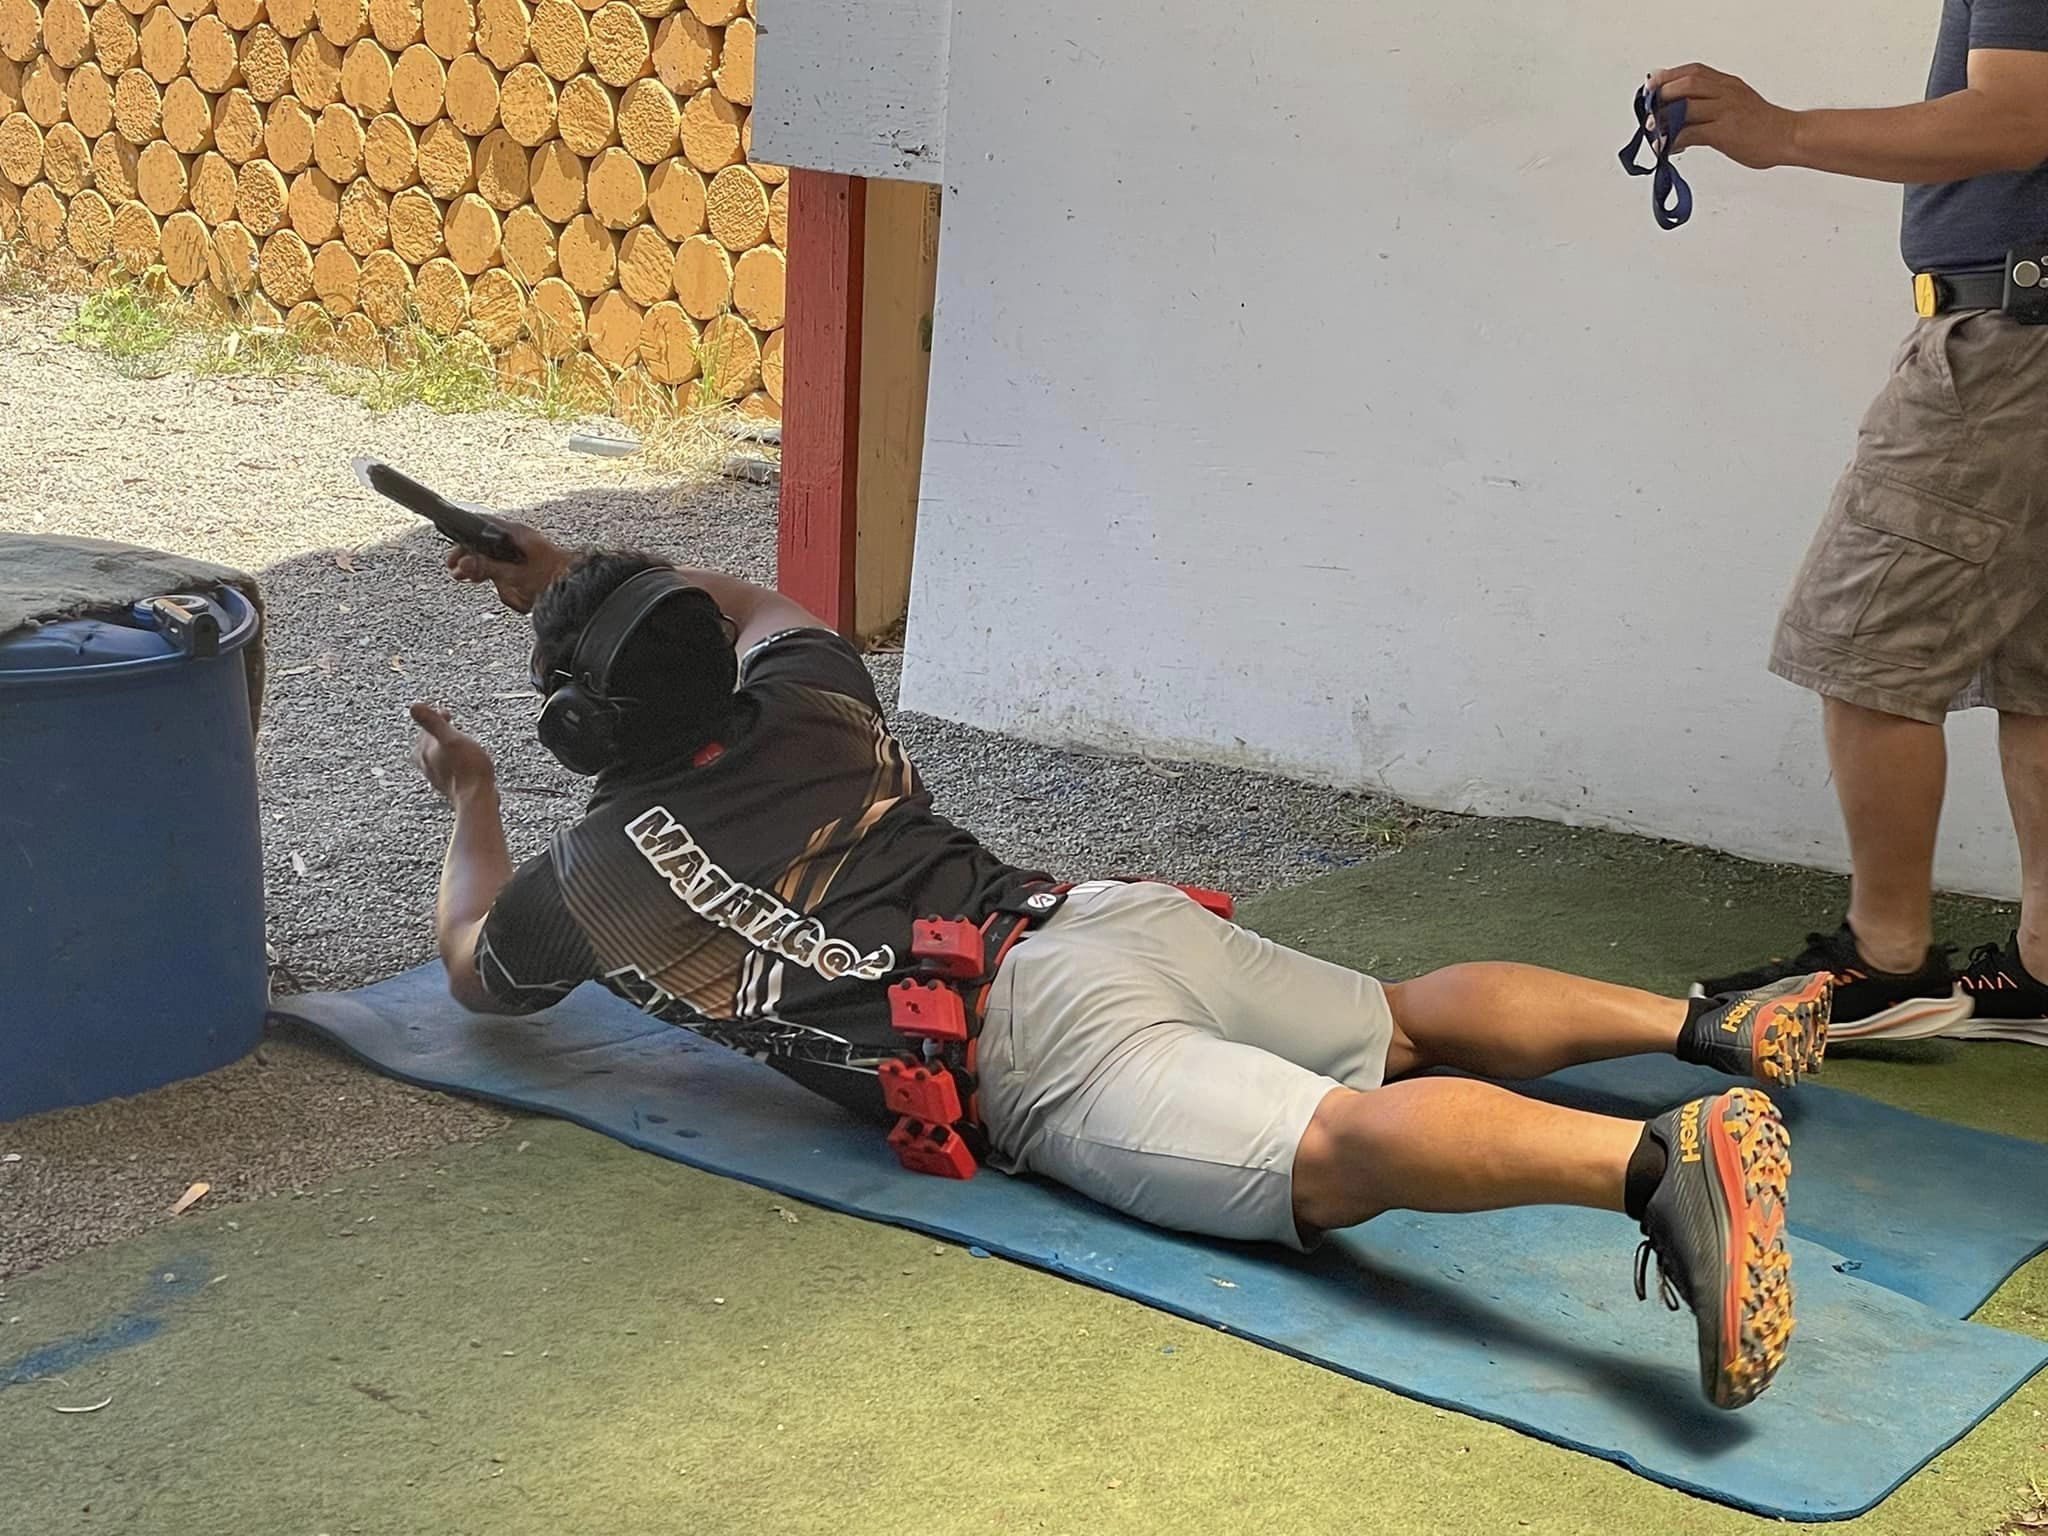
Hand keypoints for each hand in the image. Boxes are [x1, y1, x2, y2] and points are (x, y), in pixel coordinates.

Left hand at [410, 703, 496, 801]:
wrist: (477, 798)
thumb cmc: (466, 769)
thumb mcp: (451, 739)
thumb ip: (433, 723)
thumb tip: (413, 706)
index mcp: (425, 752)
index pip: (425, 731)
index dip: (436, 719)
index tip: (446, 714)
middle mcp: (428, 765)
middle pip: (426, 746)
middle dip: (435, 735)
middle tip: (448, 727)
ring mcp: (438, 777)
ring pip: (434, 759)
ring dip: (442, 749)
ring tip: (453, 744)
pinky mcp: (451, 786)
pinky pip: (446, 770)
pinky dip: (451, 762)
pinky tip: (460, 764)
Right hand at [443, 518, 572, 613]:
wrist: (578, 589)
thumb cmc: (553, 578)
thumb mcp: (514, 574)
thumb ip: (487, 568)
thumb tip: (464, 563)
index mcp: (515, 534)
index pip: (480, 528)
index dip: (464, 542)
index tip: (454, 557)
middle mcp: (520, 540)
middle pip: (486, 543)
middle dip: (470, 557)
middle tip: (457, 570)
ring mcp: (526, 552)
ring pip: (497, 557)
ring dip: (483, 567)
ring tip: (470, 577)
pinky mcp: (532, 565)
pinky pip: (509, 568)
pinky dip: (499, 575)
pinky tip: (499, 585)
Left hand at [1648, 64, 1798, 170]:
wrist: (1788, 136)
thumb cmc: (1760, 124)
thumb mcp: (1736, 102)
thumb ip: (1711, 102)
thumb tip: (1680, 109)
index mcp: (1727, 84)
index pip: (1694, 71)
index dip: (1669, 77)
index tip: (1652, 86)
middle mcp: (1726, 92)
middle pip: (1688, 84)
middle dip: (1663, 95)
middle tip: (1649, 111)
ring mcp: (1726, 111)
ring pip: (1686, 107)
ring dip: (1664, 119)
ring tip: (1653, 130)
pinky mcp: (1725, 132)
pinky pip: (1692, 133)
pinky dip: (1675, 140)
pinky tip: (1668, 147)